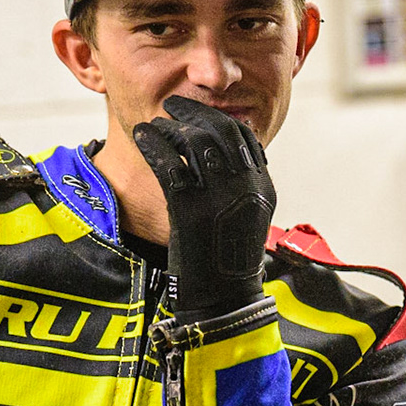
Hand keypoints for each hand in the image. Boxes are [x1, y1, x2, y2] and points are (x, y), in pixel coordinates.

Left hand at [133, 96, 275, 319]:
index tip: (200, 114)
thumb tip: (223, 162)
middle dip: (195, 113)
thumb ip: (241, 189)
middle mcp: (245, 187)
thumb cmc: (229, 263)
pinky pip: (170, 164)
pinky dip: (154, 144)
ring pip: (195, 143)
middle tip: (174, 106)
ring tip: (154, 125)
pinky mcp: (191, 209)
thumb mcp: (247, 220)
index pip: (245, 137)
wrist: (224, 300)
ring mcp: (219, 197)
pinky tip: (143, 138)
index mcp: (262, 187)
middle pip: (220, 131)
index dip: (220, 118)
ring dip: (171, 128)